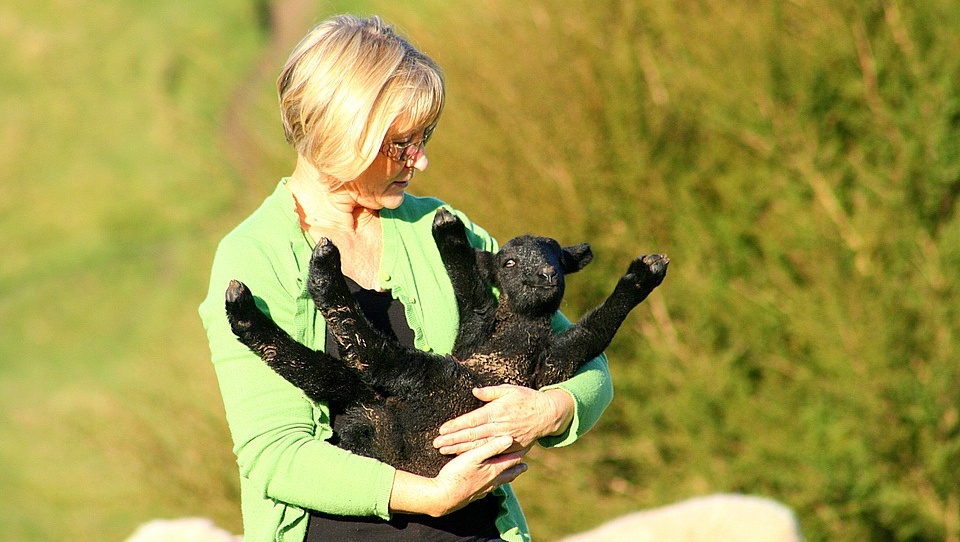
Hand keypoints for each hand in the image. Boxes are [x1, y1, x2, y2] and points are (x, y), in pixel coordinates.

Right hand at [390, 435, 526, 516]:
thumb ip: (491, 447)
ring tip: (511, 475)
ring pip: (499, 483)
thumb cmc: (457, 474)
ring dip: (506, 477)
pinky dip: (494, 484)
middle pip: (508, 474)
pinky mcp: (474, 495)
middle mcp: (491, 482)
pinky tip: (490, 485)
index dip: (519, 455)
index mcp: (493, 471)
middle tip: (524, 467)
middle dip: (516, 469)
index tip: (525, 450)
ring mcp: (483, 490)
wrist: (443, 497)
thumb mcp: (474, 457)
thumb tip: (510, 438)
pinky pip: (489, 489)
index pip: (511, 461)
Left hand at [432, 385, 575, 455]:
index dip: (456, 425)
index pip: (472, 420)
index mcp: (496, 412)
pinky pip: (491, 453)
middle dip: (452, 440)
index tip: (442, 429)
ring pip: (478, 446)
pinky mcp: (510, 447)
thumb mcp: (510, 389)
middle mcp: (499, 427)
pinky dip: (477, 455)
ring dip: (460, 449)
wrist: (547, 414)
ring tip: (444, 451)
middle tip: (437, 443)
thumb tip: (475, 391)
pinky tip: (464, 457)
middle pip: (471, 435)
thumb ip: (491, 392)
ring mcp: (504, 439)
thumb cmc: (527, 399)